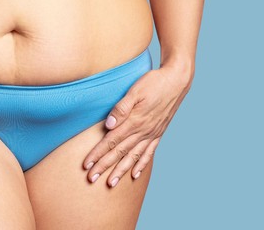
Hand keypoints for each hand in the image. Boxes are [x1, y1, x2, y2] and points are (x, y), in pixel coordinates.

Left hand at [83, 63, 192, 186]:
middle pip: (119, 153)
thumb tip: (109, 124)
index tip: (86, 165)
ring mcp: (151, 134)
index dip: (97, 154)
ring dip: (120, 171)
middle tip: (91, 178)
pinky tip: (135, 174)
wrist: (177, 81)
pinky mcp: (159, 133)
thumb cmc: (153, 82)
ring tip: (111, 183)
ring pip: (133, 157)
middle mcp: (142, 131)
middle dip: (104, 166)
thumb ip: (121, 108)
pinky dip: (141, 165)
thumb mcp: (135, 90)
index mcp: (134, 121)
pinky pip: (149, 153)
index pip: (111, 142)